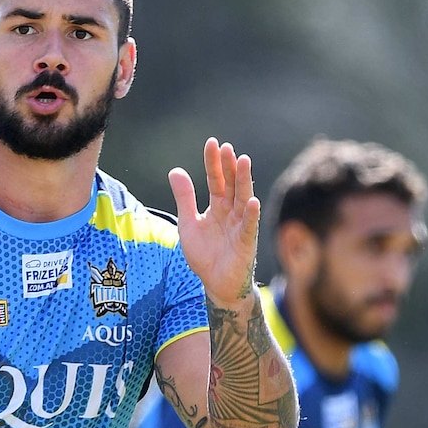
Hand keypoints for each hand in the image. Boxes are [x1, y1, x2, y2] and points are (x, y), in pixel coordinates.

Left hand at [168, 138, 259, 304]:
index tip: (212, 143)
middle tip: (227, 147)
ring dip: (244, 181)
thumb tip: (175, 170)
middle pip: (231, 185)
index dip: (213, 163)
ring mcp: (240, 226)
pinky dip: (250, 215)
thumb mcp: (188, 223)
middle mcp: (231, 213)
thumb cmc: (205, 254)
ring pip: (243, 200)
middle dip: (229, 166)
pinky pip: (248, 227)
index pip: (216, 180)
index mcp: (217, 207)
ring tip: (243, 161)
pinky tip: (252, 201)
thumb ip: (184, 198)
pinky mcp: (245, 243)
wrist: (216, 284)